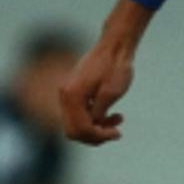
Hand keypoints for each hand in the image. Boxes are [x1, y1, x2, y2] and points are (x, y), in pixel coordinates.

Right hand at [58, 0, 152, 144]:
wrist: (115, 47)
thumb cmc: (115, 67)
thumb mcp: (111, 93)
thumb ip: (99, 112)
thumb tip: (92, 127)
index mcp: (72, 95)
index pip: (79, 129)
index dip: (98, 136)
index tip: (118, 133)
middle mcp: (65, 95)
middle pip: (74, 131)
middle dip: (96, 136)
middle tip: (117, 131)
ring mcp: (68, 94)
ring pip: (77, 124)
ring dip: (97, 128)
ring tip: (118, 120)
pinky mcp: (75, 93)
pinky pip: (80, 115)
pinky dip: (95, 119)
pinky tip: (114, 116)